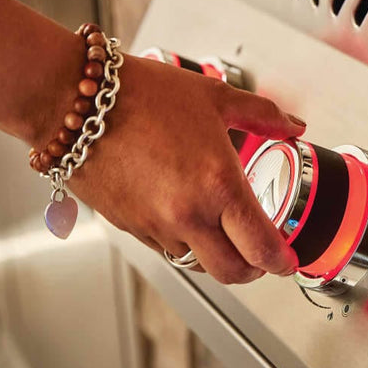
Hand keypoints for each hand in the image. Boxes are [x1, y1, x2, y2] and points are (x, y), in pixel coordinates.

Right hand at [68, 55, 303, 283]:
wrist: (75, 102)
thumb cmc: (140, 94)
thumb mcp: (214, 97)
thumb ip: (262, 116)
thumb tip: (292, 125)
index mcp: (218, 185)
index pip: (262, 247)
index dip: (282, 261)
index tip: (288, 259)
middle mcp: (188, 214)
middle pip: (233, 273)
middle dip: (255, 269)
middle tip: (263, 255)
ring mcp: (156, 226)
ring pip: (198, 264)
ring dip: (218, 257)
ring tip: (225, 232)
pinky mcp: (130, 227)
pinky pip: (166, 250)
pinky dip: (184, 244)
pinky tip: (187, 216)